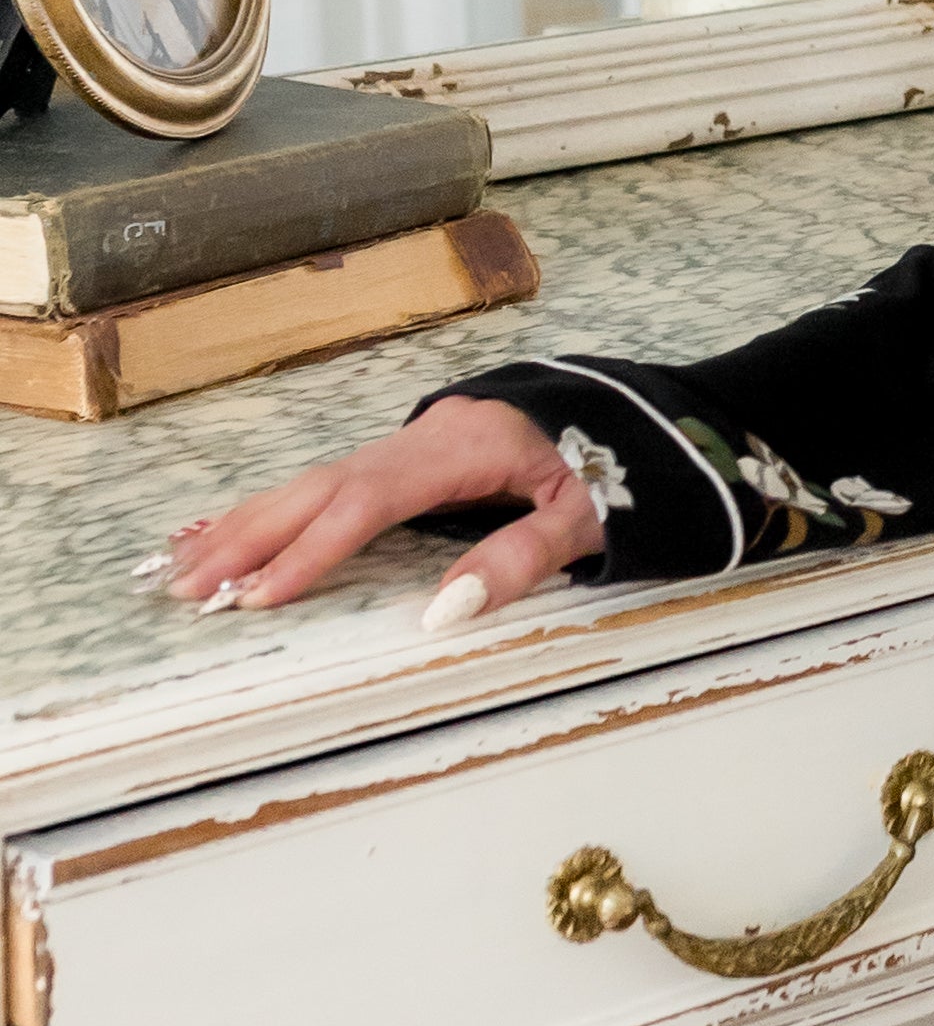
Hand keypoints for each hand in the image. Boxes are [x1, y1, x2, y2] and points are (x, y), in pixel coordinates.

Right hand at [153, 400, 606, 628]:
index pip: (369, 500)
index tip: (259, 595)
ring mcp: (419, 438)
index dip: (312, 548)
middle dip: (253, 537)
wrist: (654, 413)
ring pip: (320, 480)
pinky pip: (336, 479)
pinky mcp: (419, 450)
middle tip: (191, 589)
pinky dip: (283, 507)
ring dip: (254, 524)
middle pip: (324, 485)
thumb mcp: (588, 518)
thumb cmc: (626, 468)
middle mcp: (429, 435)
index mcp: (467, 446)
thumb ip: (518, 558)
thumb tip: (441, 612)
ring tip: (188, 567)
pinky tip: (236, 528)